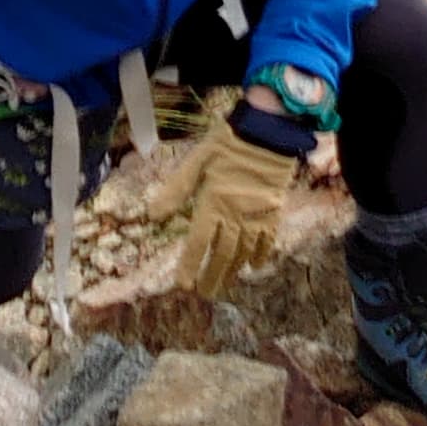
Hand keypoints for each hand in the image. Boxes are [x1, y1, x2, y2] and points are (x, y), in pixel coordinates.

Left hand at [168, 120, 306, 298]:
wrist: (268, 131)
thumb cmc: (228, 143)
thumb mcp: (197, 160)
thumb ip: (176, 189)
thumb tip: (152, 215)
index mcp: (212, 202)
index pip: (197, 242)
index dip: (189, 265)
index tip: (183, 285)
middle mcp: (234, 215)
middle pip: (221, 254)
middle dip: (211, 276)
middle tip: (204, 293)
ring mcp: (256, 216)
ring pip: (243, 252)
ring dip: (233, 271)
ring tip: (224, 284)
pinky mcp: (274, 212)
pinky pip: (267, 241)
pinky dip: (260, 256)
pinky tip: (254, 266)